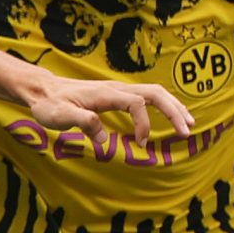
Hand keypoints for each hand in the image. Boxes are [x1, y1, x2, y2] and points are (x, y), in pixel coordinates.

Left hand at [26, 75, 196, 143]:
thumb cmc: (50, 104)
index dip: (144, 123)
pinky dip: (163, 107)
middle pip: (155, 93)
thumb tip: (103, 138)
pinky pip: (147, 97)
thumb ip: (82, 122)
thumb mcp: (61, 115)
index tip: (141, 143)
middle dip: (174, 111)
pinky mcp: (117, 95)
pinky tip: (170, 118)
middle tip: (188, 131)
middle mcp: (117, 88)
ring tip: (189, 124)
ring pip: (155, 93)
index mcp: (107, 94)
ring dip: (173, 108)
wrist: (44, 90)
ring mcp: (119, 90)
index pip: (137, 103)